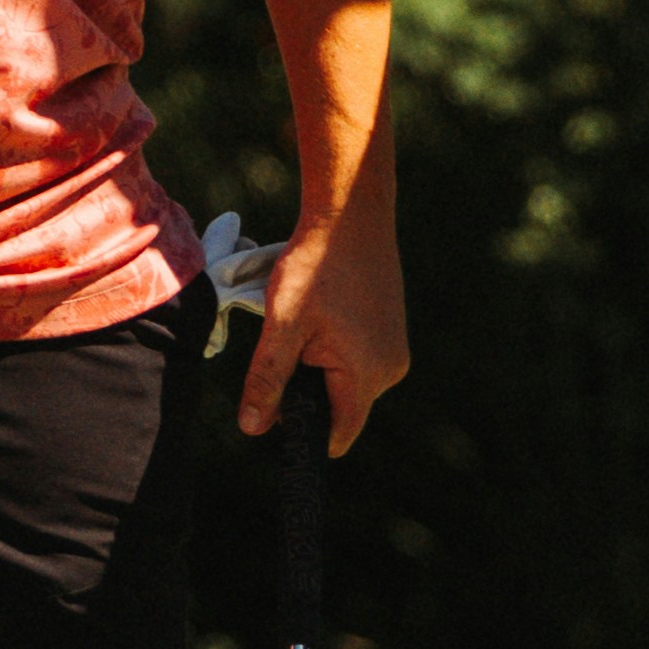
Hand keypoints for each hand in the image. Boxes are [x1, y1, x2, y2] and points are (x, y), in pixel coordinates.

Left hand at [234, 181, 407, 462]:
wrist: (350, 212)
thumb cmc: (317, 264)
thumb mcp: (283, 323)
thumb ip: (268, 378)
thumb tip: (252, 428)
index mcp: (367, 375)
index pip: (337, 436)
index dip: (302, 431)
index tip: (277, 402)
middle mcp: (391, 369)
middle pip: (340, 409)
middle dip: (308, 390)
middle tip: (289, 344)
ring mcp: (395, 349)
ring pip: (347, 383)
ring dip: (320, 366)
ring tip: (307, 323)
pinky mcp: (392, 331)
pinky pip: (359, 360)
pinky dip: (335, 349)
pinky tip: (323, 314)